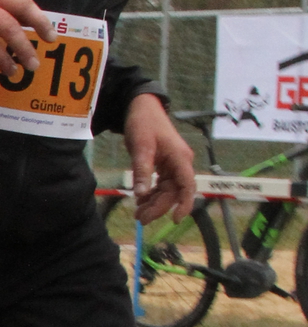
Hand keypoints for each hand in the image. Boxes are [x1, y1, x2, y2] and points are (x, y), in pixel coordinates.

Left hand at [124, 93, 195, 222]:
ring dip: (155, 202)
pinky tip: (141, 200)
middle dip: (159, 207)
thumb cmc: (144, 123)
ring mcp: (173, 165)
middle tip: (141, 218)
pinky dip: (152, 193)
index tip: (176, 219)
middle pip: (174, 192)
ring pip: (168, 190)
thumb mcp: (141, 147)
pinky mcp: (165, 165)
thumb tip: (141, 194)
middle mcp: (181, 163)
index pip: (187, 185)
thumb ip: (142, 170)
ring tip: (138, 213)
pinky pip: (162, 184)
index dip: (184, 204)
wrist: (141, 107)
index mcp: (180, 158)